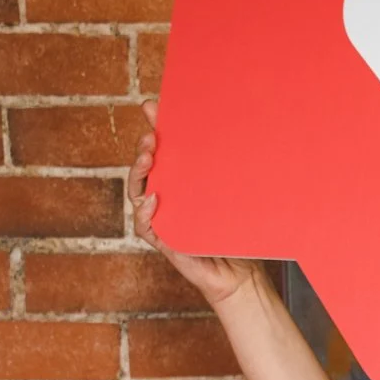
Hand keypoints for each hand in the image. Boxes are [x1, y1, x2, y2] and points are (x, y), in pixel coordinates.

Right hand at [129, 99, 265, 308]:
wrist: (242, 271)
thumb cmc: (235, 232)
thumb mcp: (229, 193)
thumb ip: (221, 167)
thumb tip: (227, 127)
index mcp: (178, 184)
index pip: (158, 152)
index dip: (152, 128)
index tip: (151, 107)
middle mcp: (166, 200)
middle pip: (143, 170)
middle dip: (143, 150)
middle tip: (151, 138)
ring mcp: (162, 220)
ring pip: (138, 194)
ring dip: (139, 174)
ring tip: (148, 159)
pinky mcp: (164, 242)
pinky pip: (144, 226)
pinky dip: (144, 212)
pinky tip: (152, 198)